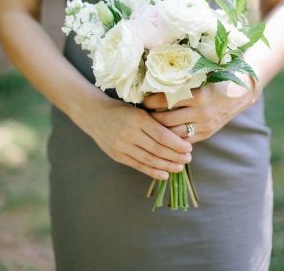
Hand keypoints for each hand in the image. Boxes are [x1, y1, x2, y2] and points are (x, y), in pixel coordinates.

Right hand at [74, 96, 192, 179]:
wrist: (94, 114)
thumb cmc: (121, 110)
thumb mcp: (139, 110)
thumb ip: (155, 121)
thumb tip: (178, 135)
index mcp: (138, 118)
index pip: (162, 135)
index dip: (177, 144)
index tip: (189, 148)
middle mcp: (129, 133)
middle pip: (157, 149)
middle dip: (175, 156)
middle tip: (188, 159)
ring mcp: (122, 146)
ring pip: (149, 159)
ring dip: (167, 166)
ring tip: (180, 167)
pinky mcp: (117, 156)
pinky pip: (138, 166)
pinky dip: (152, 172)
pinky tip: (164, 174)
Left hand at [143, 75, 256, 142]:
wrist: (239, 95)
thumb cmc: (215, 82)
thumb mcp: (200, 79)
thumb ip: (181, 82)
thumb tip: (155, 80)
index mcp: (197, 96)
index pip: (166, 101)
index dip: (151, 102)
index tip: (143, 101)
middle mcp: (200, 113)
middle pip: (166, 120)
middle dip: (151, 118)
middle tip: (142, 115)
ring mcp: (203, 126)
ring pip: (173, 133)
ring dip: (160, 130)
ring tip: (150, 125)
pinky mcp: (205, 134)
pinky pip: (183, 140)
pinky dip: (172, 137)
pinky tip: (164, 133)